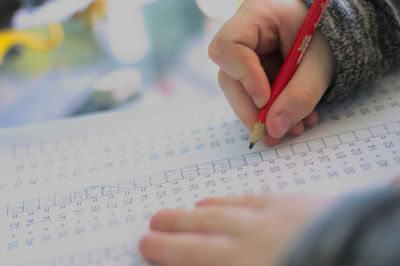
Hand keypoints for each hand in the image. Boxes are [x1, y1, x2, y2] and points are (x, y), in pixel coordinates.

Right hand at [139, 194, 332, 265]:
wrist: (371, 251)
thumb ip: (229, 265)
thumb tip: (209, 260)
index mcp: (248, 263)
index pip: (196, 255)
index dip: (169, 249)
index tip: (147, 242)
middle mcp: (254, 238)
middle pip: (205, 230)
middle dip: (175, 226)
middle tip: (154, 220)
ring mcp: (273, 218)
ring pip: (225, 212)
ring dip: (197, 212)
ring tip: (178, 211)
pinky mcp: (292, 204)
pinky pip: (251, 198)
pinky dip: (229, 200)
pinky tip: (217, 201)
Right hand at [208, 0, 335, 145]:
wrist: (332, 35)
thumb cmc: (326, 37)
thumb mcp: (320, 65)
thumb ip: (300, 95)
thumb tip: (274, 129)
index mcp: (257, 16)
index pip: (230, 46)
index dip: (244, 76)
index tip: (264, 100)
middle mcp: (243, 36)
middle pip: (229, 77)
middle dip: (252, 110)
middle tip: (273, 134)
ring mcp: (244, 56)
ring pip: (240, 92)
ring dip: (265, 116)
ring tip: (293, 128)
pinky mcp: (251, 72)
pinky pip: (252, 97)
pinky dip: (272, 112)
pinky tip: (294, 119)